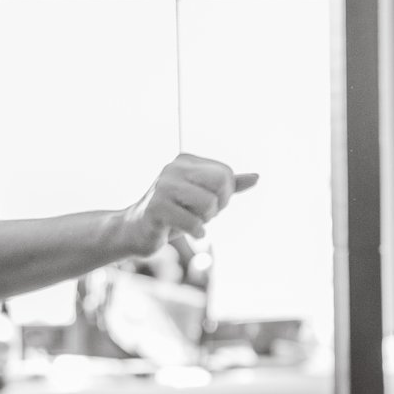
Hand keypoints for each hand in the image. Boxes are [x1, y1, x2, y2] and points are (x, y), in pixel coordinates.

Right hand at [118, 154, 256, 262]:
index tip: (205, 205)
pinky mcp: (156, 207)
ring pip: (208, 204)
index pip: (225, 175)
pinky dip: (196, 232)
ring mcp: (163, 186)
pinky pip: (193, 222)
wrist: (137, 231)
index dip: (224, 196)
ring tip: (189, 221)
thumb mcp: (203, 197)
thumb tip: (257, 177)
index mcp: (186, 161)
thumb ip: (229, 187)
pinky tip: (185, 232)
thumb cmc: (174, 214)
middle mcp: (174, 168)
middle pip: (220, 184)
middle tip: (199, 214)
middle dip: (216, 206)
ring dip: (204, 220)